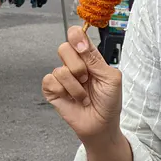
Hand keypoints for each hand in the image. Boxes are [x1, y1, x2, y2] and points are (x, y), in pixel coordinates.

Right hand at [42, 27, 121, 141]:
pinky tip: (72, 99)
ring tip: (83, 96)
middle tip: (87, 79)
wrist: (102, 125)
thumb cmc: (109, 102)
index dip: (76, 36)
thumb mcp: (111, 78)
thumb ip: (96, 60)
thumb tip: (80, 44)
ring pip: (60, 70)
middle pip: (64, 48)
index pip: (76, 36)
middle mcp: (73, 64)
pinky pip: (50, 81)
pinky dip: (64, 92)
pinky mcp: (52, 90)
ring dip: (75, 87)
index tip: (81, 47)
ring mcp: (62, 77)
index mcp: (89, 57)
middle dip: (78, 67)